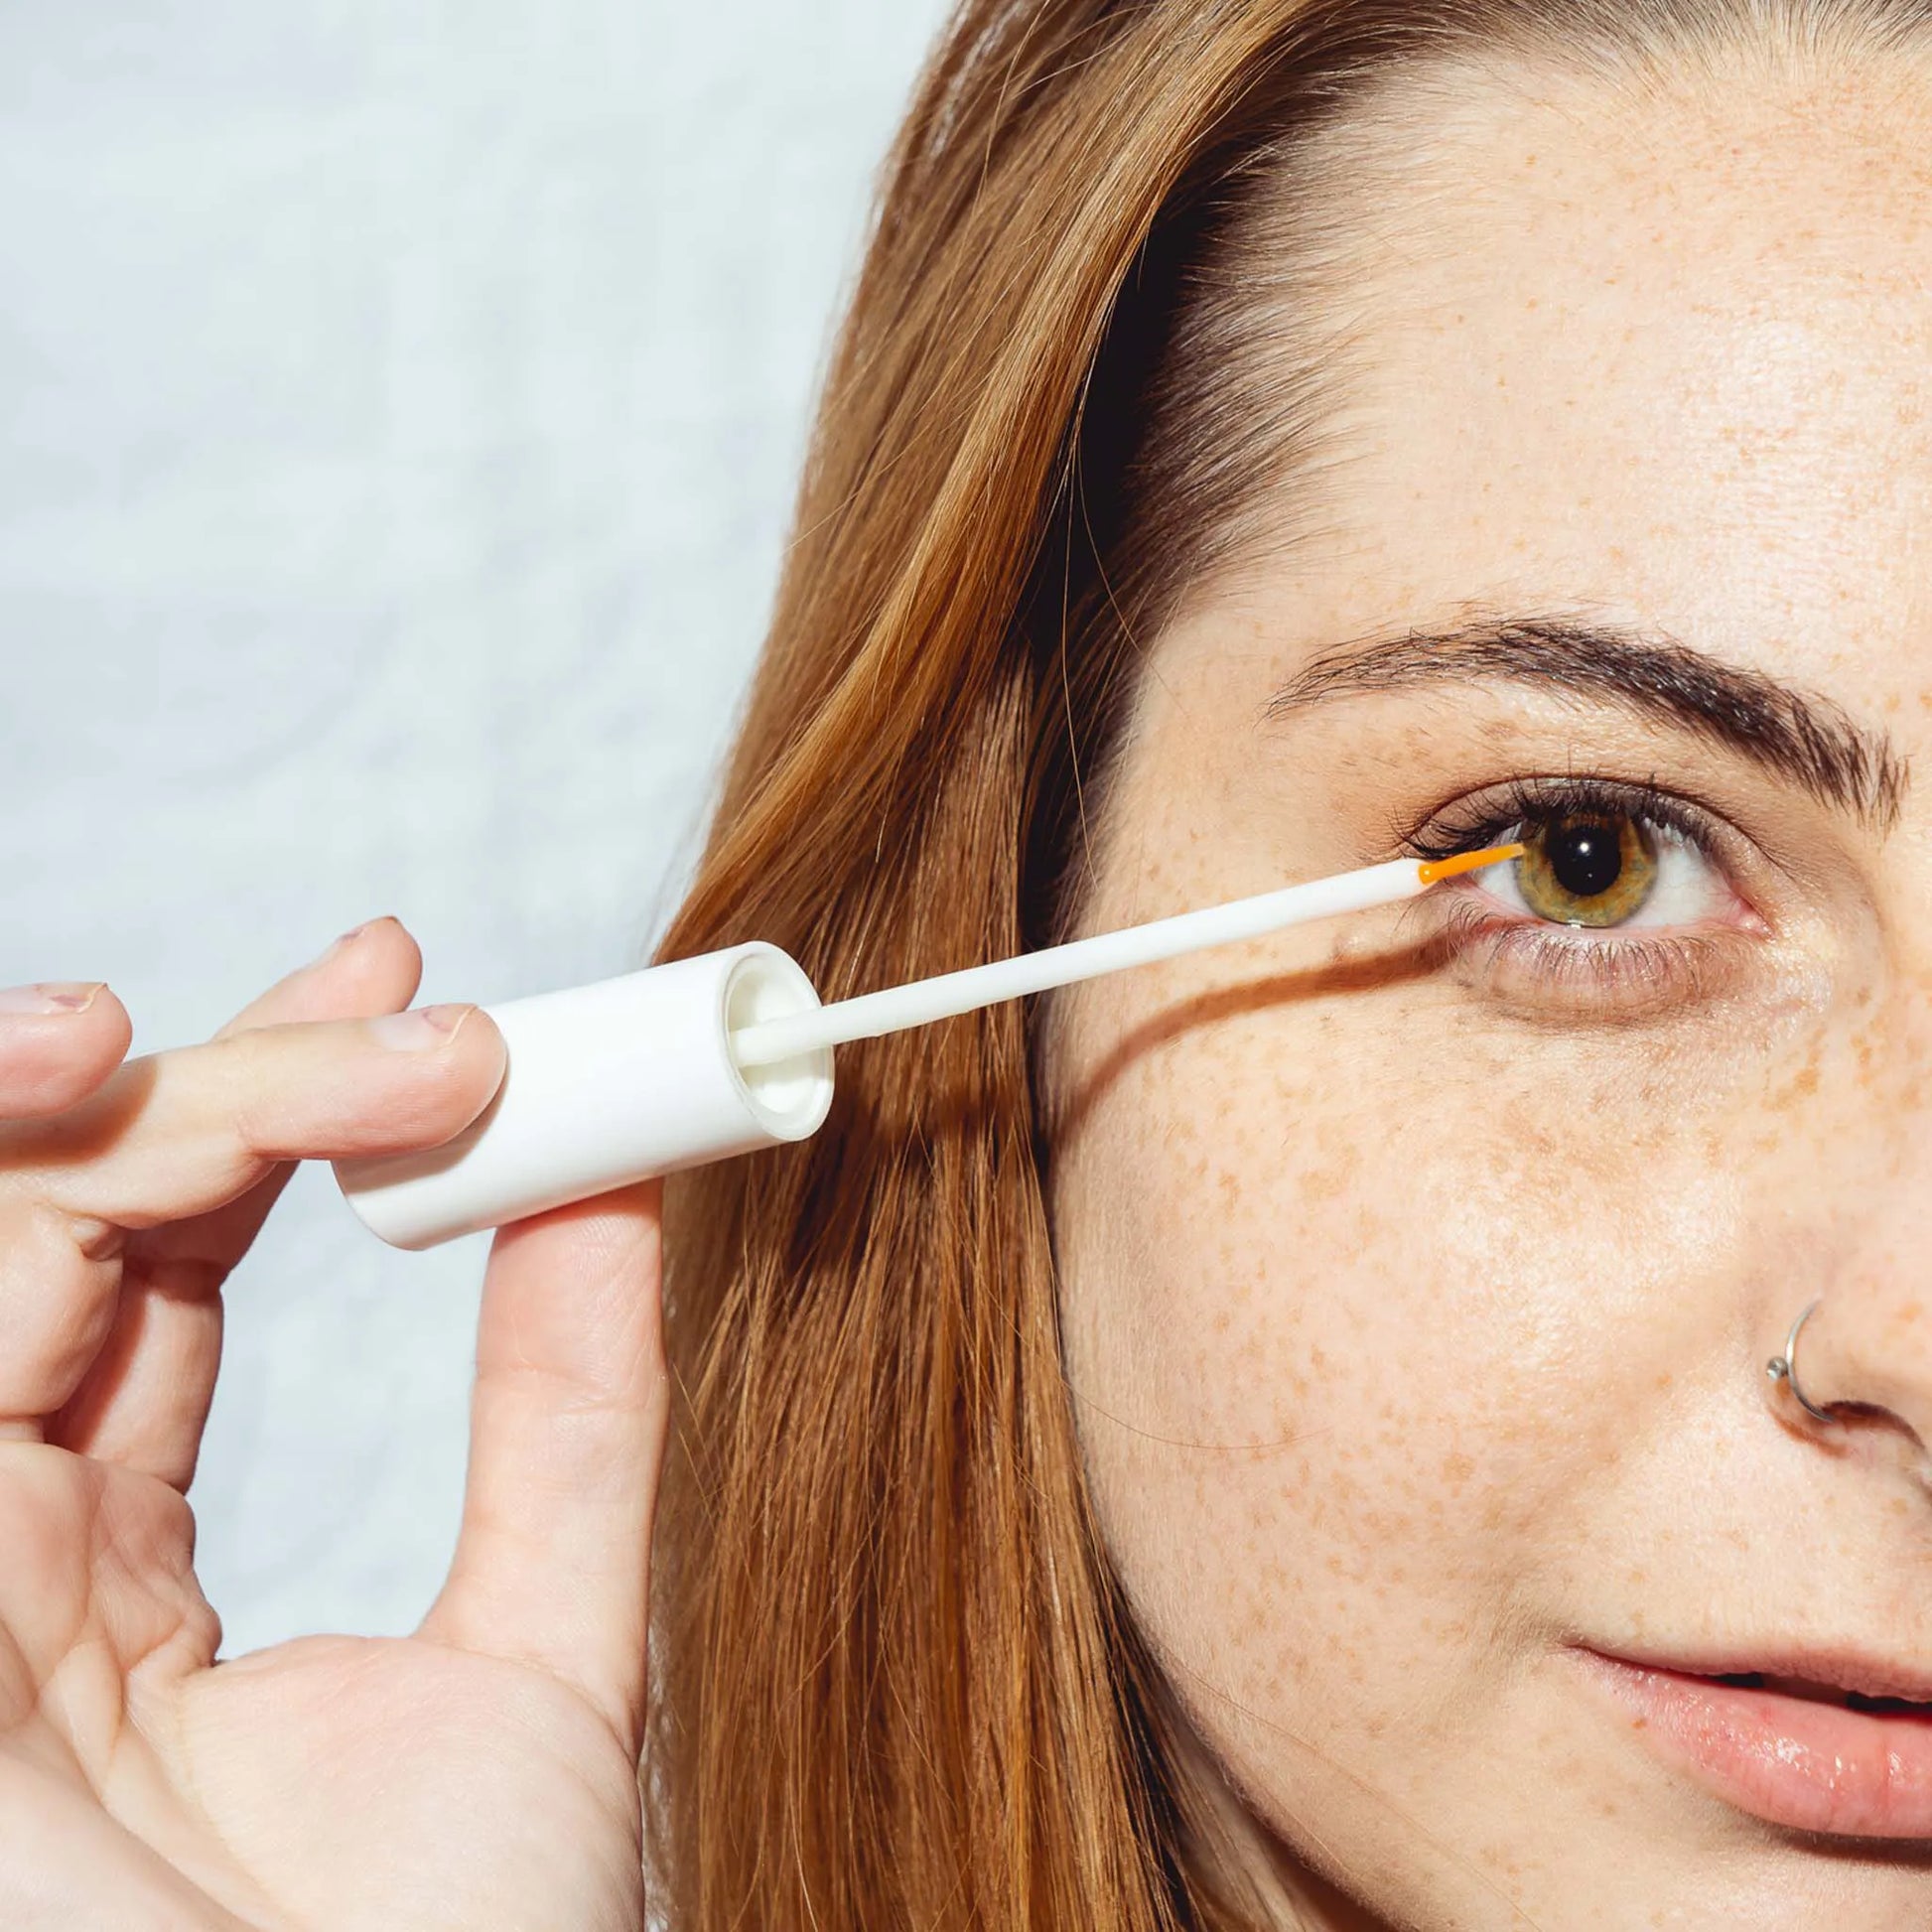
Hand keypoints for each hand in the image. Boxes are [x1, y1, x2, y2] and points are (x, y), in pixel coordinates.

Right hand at [0, 923, 667, 1930]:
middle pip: (61, 1224)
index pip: (164, 1268)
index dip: (276, 1105)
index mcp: (118, 1572)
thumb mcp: (547, 1643)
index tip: (423, 1000)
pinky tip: (94, 1087)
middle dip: (225, 1079)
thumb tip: (614, 1183)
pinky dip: (10, 1198)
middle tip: (412, 1012)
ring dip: (129, 1102)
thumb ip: (564, 1414)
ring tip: (334, 1044)